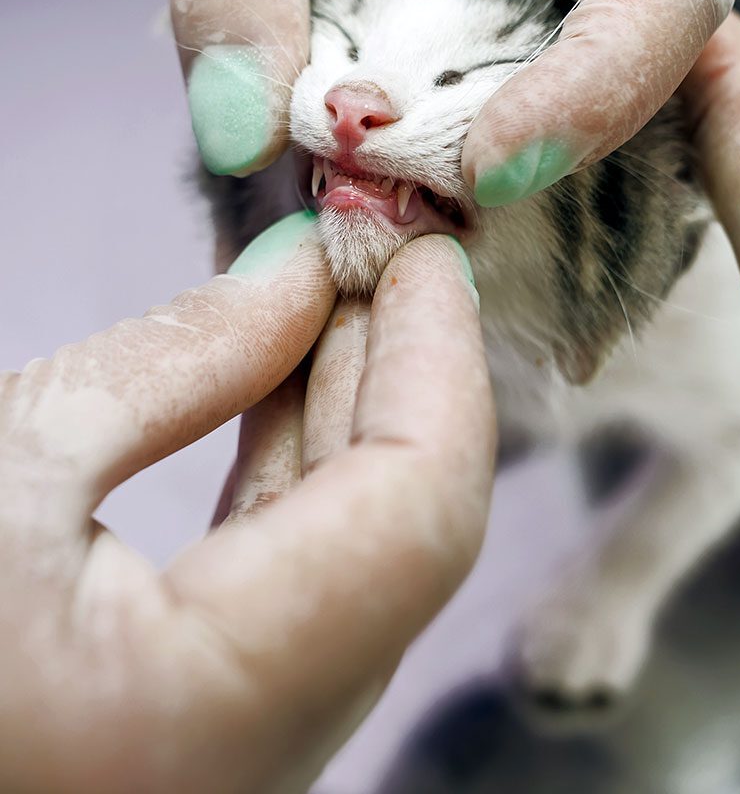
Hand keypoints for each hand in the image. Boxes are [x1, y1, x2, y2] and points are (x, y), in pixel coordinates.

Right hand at [0, 220, 493, 793]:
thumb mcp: (3, 459)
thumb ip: (182, 364)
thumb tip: (300, 276)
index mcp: (204, 716)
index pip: (421, 510)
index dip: (442, 360)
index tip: (424, 252)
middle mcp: (257, 770)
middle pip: (408, 529)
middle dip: (405, 370)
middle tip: (384, 252)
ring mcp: (244, 757)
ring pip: (363, 556)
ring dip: (356, 411)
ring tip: (338, 292)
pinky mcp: (212, 724)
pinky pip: (304, 585)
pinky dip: (304, 471)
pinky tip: (289, 381)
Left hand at [6, 0, 739, 374]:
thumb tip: (245, 140)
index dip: (608, 83)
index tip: (489, 172)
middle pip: (728, 88)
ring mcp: (572, 53)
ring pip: (669, 158)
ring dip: (681, 267)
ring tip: (684, 365)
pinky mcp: (527, 113)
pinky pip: (579, 198)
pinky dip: (569, 276)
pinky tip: (554, 345)